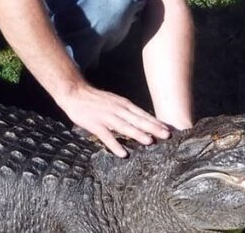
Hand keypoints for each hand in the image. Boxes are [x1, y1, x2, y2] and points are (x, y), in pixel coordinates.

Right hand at [54, 83, 170, 157]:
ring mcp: (106, 117)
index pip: (143, 114)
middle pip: (138, 120)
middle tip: (167, 135)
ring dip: (137, 134)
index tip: (168, 128)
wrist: (75, 92)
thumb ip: (127, 110)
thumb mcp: (115, 101)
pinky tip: (123, 153)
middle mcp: (118, 110)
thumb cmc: (97, 99)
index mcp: (124, 104)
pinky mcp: (95, 124)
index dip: (156, 122)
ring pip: (125, 126)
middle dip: (153, 127)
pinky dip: (115, 144)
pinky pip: (107, 136)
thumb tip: (143, 120)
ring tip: (149, 141)